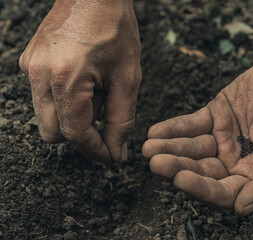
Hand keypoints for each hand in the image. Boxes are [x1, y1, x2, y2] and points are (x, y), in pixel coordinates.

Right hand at [19, 0, 140, 162]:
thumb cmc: (116, 29)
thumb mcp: (127, 77)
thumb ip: (121, 119)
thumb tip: (116, 151)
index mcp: (66, 79)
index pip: (75, 134)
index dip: (96, 151)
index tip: (112, 157)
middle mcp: (40, 75)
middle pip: (54, 133)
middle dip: (82, 134)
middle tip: (107, 117)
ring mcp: (31, 67)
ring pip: (47, 117)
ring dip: (73, 116)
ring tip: (97, 90)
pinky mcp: (29, 62)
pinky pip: (43, 97)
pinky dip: (64, 100)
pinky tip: (84, 80)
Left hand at [143, 23, 252, 214]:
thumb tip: (242, 208)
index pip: (222, 191)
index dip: (200, 188)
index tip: (180, 180)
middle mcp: (234, 161)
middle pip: (200, 170)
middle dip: (177, 168)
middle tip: (156, 163)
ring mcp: (222, 138)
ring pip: (191, 148)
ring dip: (169, 149)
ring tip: (149, 148)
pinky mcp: (215, 114)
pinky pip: (191, 124)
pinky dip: (173, 128)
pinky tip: (155, 132)